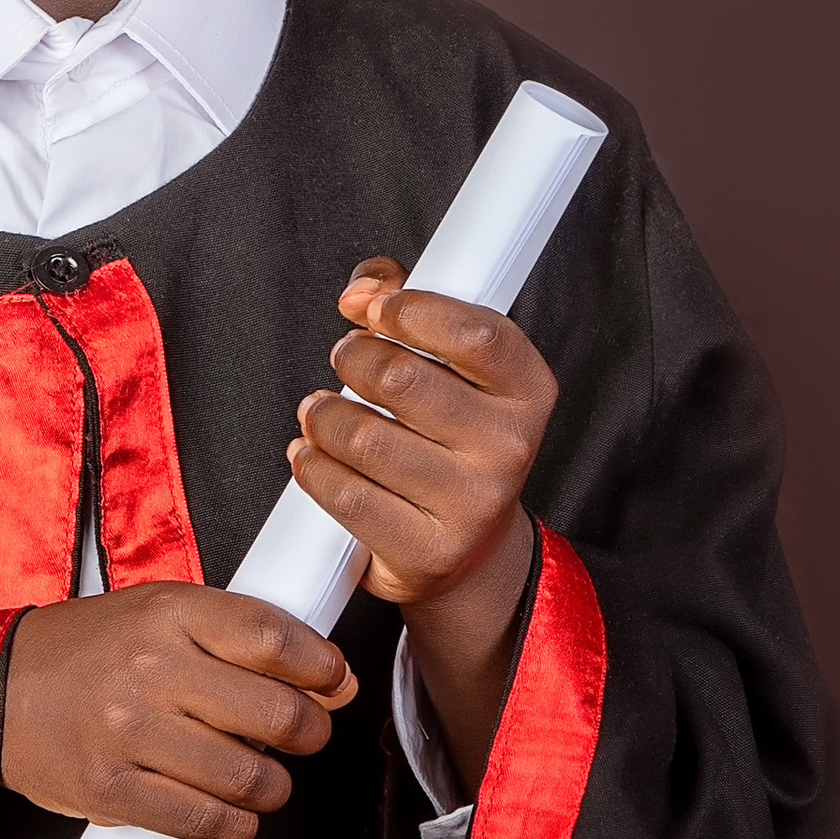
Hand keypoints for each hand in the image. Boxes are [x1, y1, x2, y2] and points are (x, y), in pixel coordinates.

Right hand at [0, 584, 357, 838]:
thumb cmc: (88, 652)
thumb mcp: (159, 613)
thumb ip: (240, 637)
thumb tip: (334, 680)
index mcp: (168, 613)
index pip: (275, 639)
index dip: (325, 668)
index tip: (335, 682)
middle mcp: (150, 669)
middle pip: (277, 714)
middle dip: (310, 732)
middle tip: (303, 733)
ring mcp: (129, 733)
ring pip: (249, 777)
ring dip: (273, 786)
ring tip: (260, 776)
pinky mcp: (113, 791)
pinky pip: (205, 822)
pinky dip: (235, 826)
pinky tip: (230, 811)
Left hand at [288, 260, 558, 791]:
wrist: (463, 545)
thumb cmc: (448, 433)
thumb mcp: (449, 363)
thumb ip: (405, 301)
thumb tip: (362, 288)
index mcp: (528, 390)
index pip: (476, 334)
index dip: (412, 310)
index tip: (373, 308)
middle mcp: (511, 448)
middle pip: (401, 379)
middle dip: (353, 358)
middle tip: (345, 360)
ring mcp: (473, 505)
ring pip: (362, 436)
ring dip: (322, 416)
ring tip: (320, 413)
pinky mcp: (427, 551)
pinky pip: (345, 494)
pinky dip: (312, 466)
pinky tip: (311, 455)